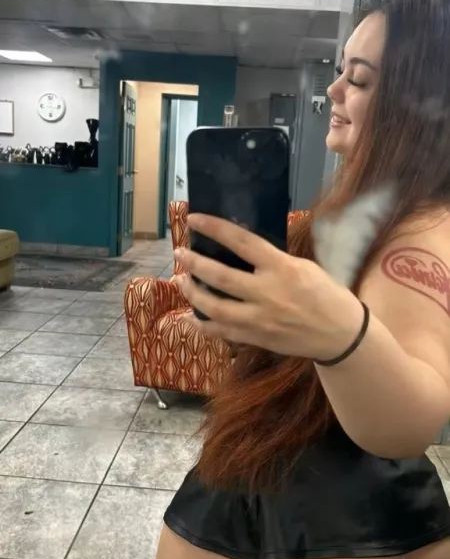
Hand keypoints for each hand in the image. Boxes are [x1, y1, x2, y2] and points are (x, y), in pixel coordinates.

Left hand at [174, 214, 364, 358]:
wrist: (340, 335)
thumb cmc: (326, 294)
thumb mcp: (304, 267)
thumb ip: (273, 260)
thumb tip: (241, 248)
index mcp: (282, 268)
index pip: (241, 242)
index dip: (214, 228)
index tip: (194, 218)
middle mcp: (267, 293)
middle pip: (220, 276)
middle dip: (194, 263)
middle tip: (180, 254)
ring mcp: (259, 319)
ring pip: (214, 307)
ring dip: (192, 293)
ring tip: (180, 281)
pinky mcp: (256, 339)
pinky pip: (221, 332)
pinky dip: (201, 325)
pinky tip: (189, 315)